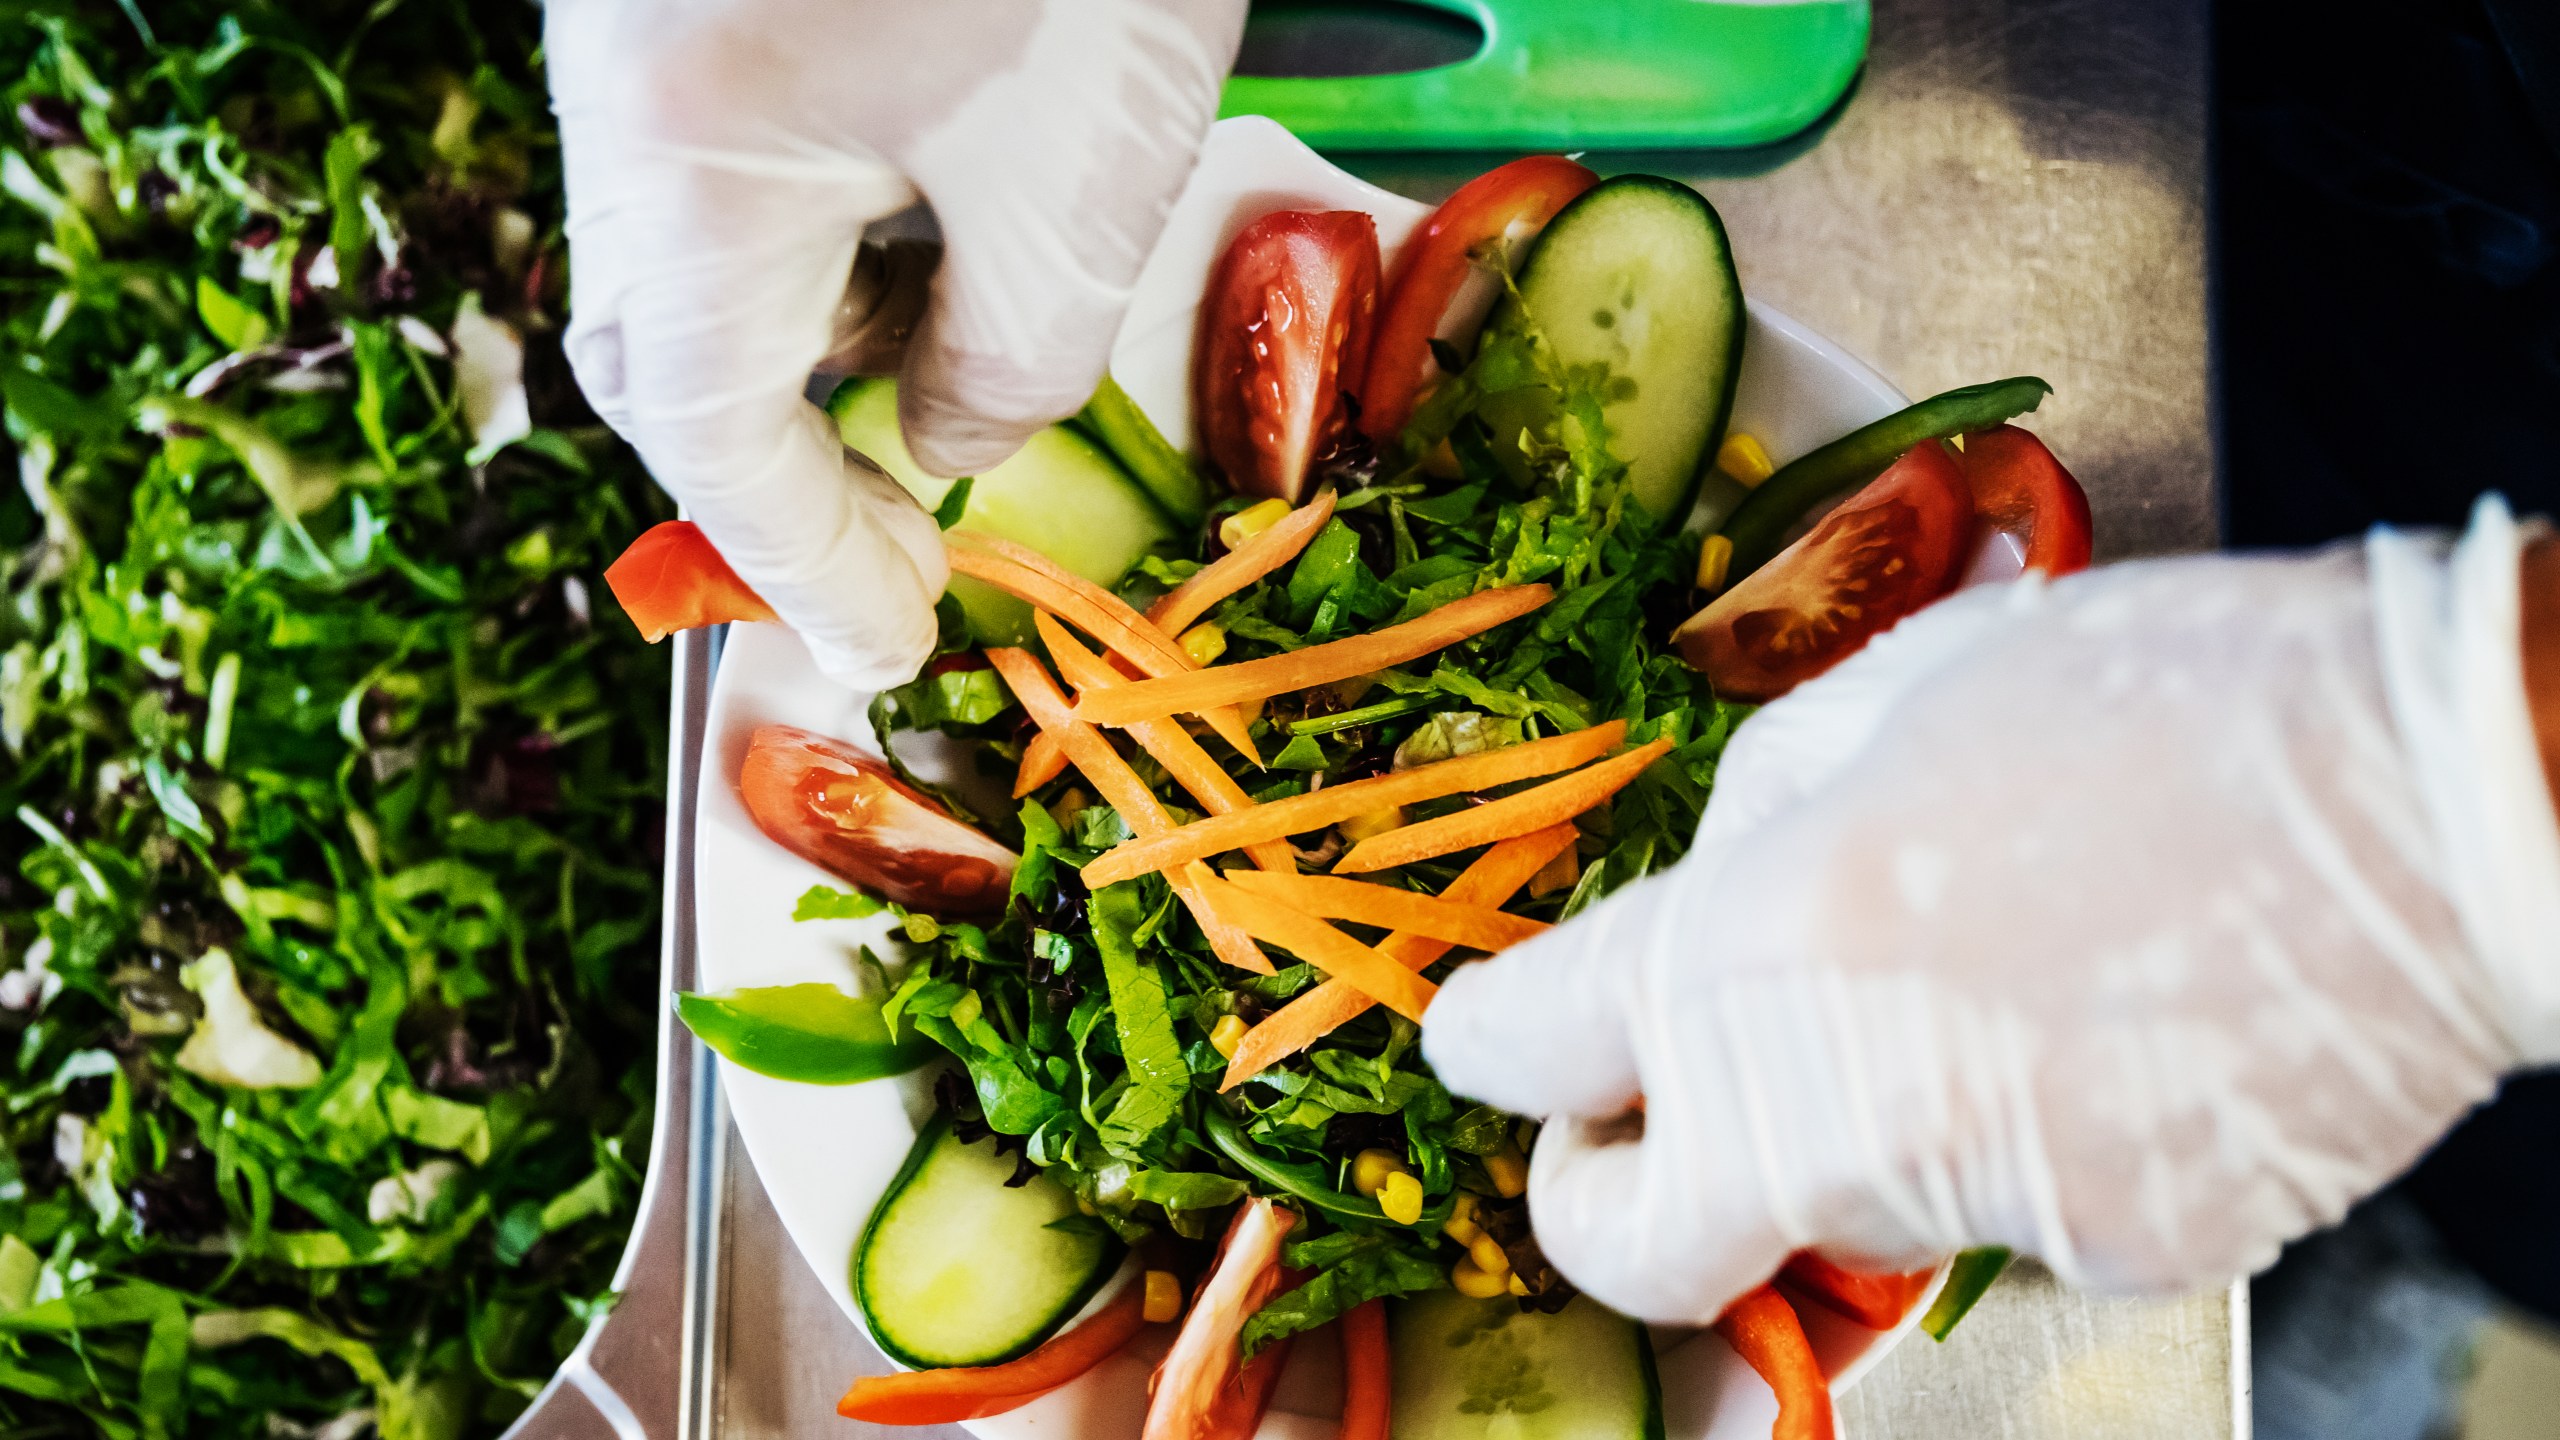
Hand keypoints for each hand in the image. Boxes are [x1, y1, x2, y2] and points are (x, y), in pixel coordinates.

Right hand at [545, 0, 1245, 686]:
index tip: (891, 648)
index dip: (807, 571)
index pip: (714, 440)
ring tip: (959, 369)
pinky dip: (836, 236)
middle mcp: (628, 92)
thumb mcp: (1074, 189)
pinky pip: (746, 158)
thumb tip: (944, 449)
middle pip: (672, 351)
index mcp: (689, 162)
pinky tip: (949, 227)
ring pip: (711, 252)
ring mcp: (654, 29)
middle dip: (788, 470)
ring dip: (823, 339)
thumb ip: (1006, 366)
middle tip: (907, 548)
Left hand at [1422, 497, 2559, 1324]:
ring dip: (1861, 1121)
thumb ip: (1756, 813)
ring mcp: (1976, 1207)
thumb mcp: (1898, 692)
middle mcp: (1829, 1116)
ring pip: (1841, 1207)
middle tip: (1654, 1118)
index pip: (1522, 1053)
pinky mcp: (2111, 1255)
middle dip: (1611, 1198)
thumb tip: (1711, 886)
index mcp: (1744, 952)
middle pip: (1629, 1242)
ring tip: (1994, 976)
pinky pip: (2001, 1211)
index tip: (1490, 1037)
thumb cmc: (2164, 705)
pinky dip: (2015, 1139)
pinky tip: (2107, 1020)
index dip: (1483, 1044)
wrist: (2432, 798)